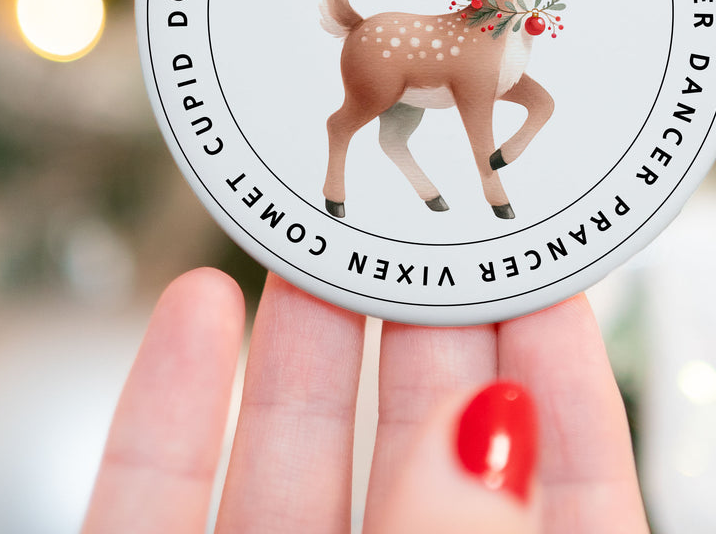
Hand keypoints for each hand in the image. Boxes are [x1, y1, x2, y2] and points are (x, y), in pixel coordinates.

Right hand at [81, 269, 646, 532]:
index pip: (562, 494)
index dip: (563, 378)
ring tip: (318, 230)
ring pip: (287, 461)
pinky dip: (168, 410)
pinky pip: (152, 507)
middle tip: (426, 212)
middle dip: (425, 322)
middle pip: (419, 451)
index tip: (550, 265)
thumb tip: (486, 427)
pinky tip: (194, 311)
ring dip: (301, 338)